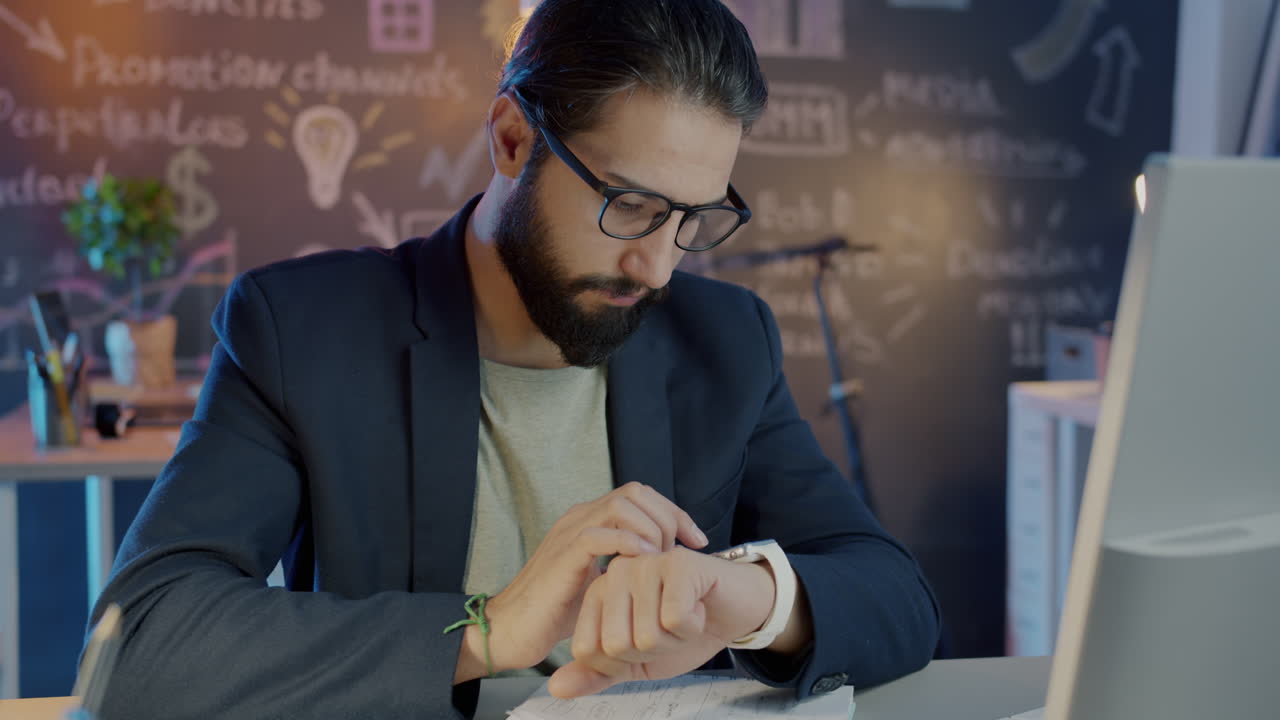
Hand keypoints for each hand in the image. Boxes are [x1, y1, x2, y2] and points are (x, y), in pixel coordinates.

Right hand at [465, 483, 707, 680]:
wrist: (510, 630)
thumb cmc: (556, 612)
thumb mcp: (602, 582)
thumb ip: (626, 565)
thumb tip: (664, 564)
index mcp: (590, 520)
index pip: (640, 495)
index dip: (673, 512)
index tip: (697, 540)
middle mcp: (580, 517)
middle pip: (636, 491)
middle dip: (668, 517)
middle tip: (681, 550)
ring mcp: (570, 532)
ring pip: (621, 505)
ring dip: (651, 529)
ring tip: (660, 560)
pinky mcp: (563, 555)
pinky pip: (601, 534)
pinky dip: (629, 544)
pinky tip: (643, 564)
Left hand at [547, 547, 776, 697]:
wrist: (734, 610)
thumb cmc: (685, 629)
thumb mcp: (636, 662)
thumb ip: (597, 674)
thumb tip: (556, 688)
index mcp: (599, 594)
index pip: (588, 650)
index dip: (622, 662)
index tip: (645, 641)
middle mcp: (617, 574)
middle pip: (617, 645)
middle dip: (652, 651)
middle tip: (670, 627)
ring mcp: (646, 564)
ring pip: (647, 634)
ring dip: (676, 639)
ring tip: (686, 615)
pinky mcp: (677, 563)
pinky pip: (674, 619)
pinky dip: (693, 626)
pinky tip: (699, 607)